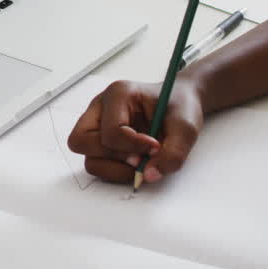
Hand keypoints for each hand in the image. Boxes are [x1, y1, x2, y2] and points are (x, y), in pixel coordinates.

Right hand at [66, 78, 204, 185]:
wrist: (180, 105)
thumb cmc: (179, 107)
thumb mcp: (186, 127)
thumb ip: (173, 153)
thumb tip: (149, 175)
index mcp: (119, 94)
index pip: (110, 130)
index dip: (133, 146)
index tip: (155, 147)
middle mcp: (100, 107)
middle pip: (81, 141)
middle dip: (113, 157)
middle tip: (139, 159)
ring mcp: (97, 124)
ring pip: (88, 158)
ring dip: (114, 168)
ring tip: (140, 163)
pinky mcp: (100, 140)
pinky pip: (97, 164)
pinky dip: (115, 170)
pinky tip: (135, 163)